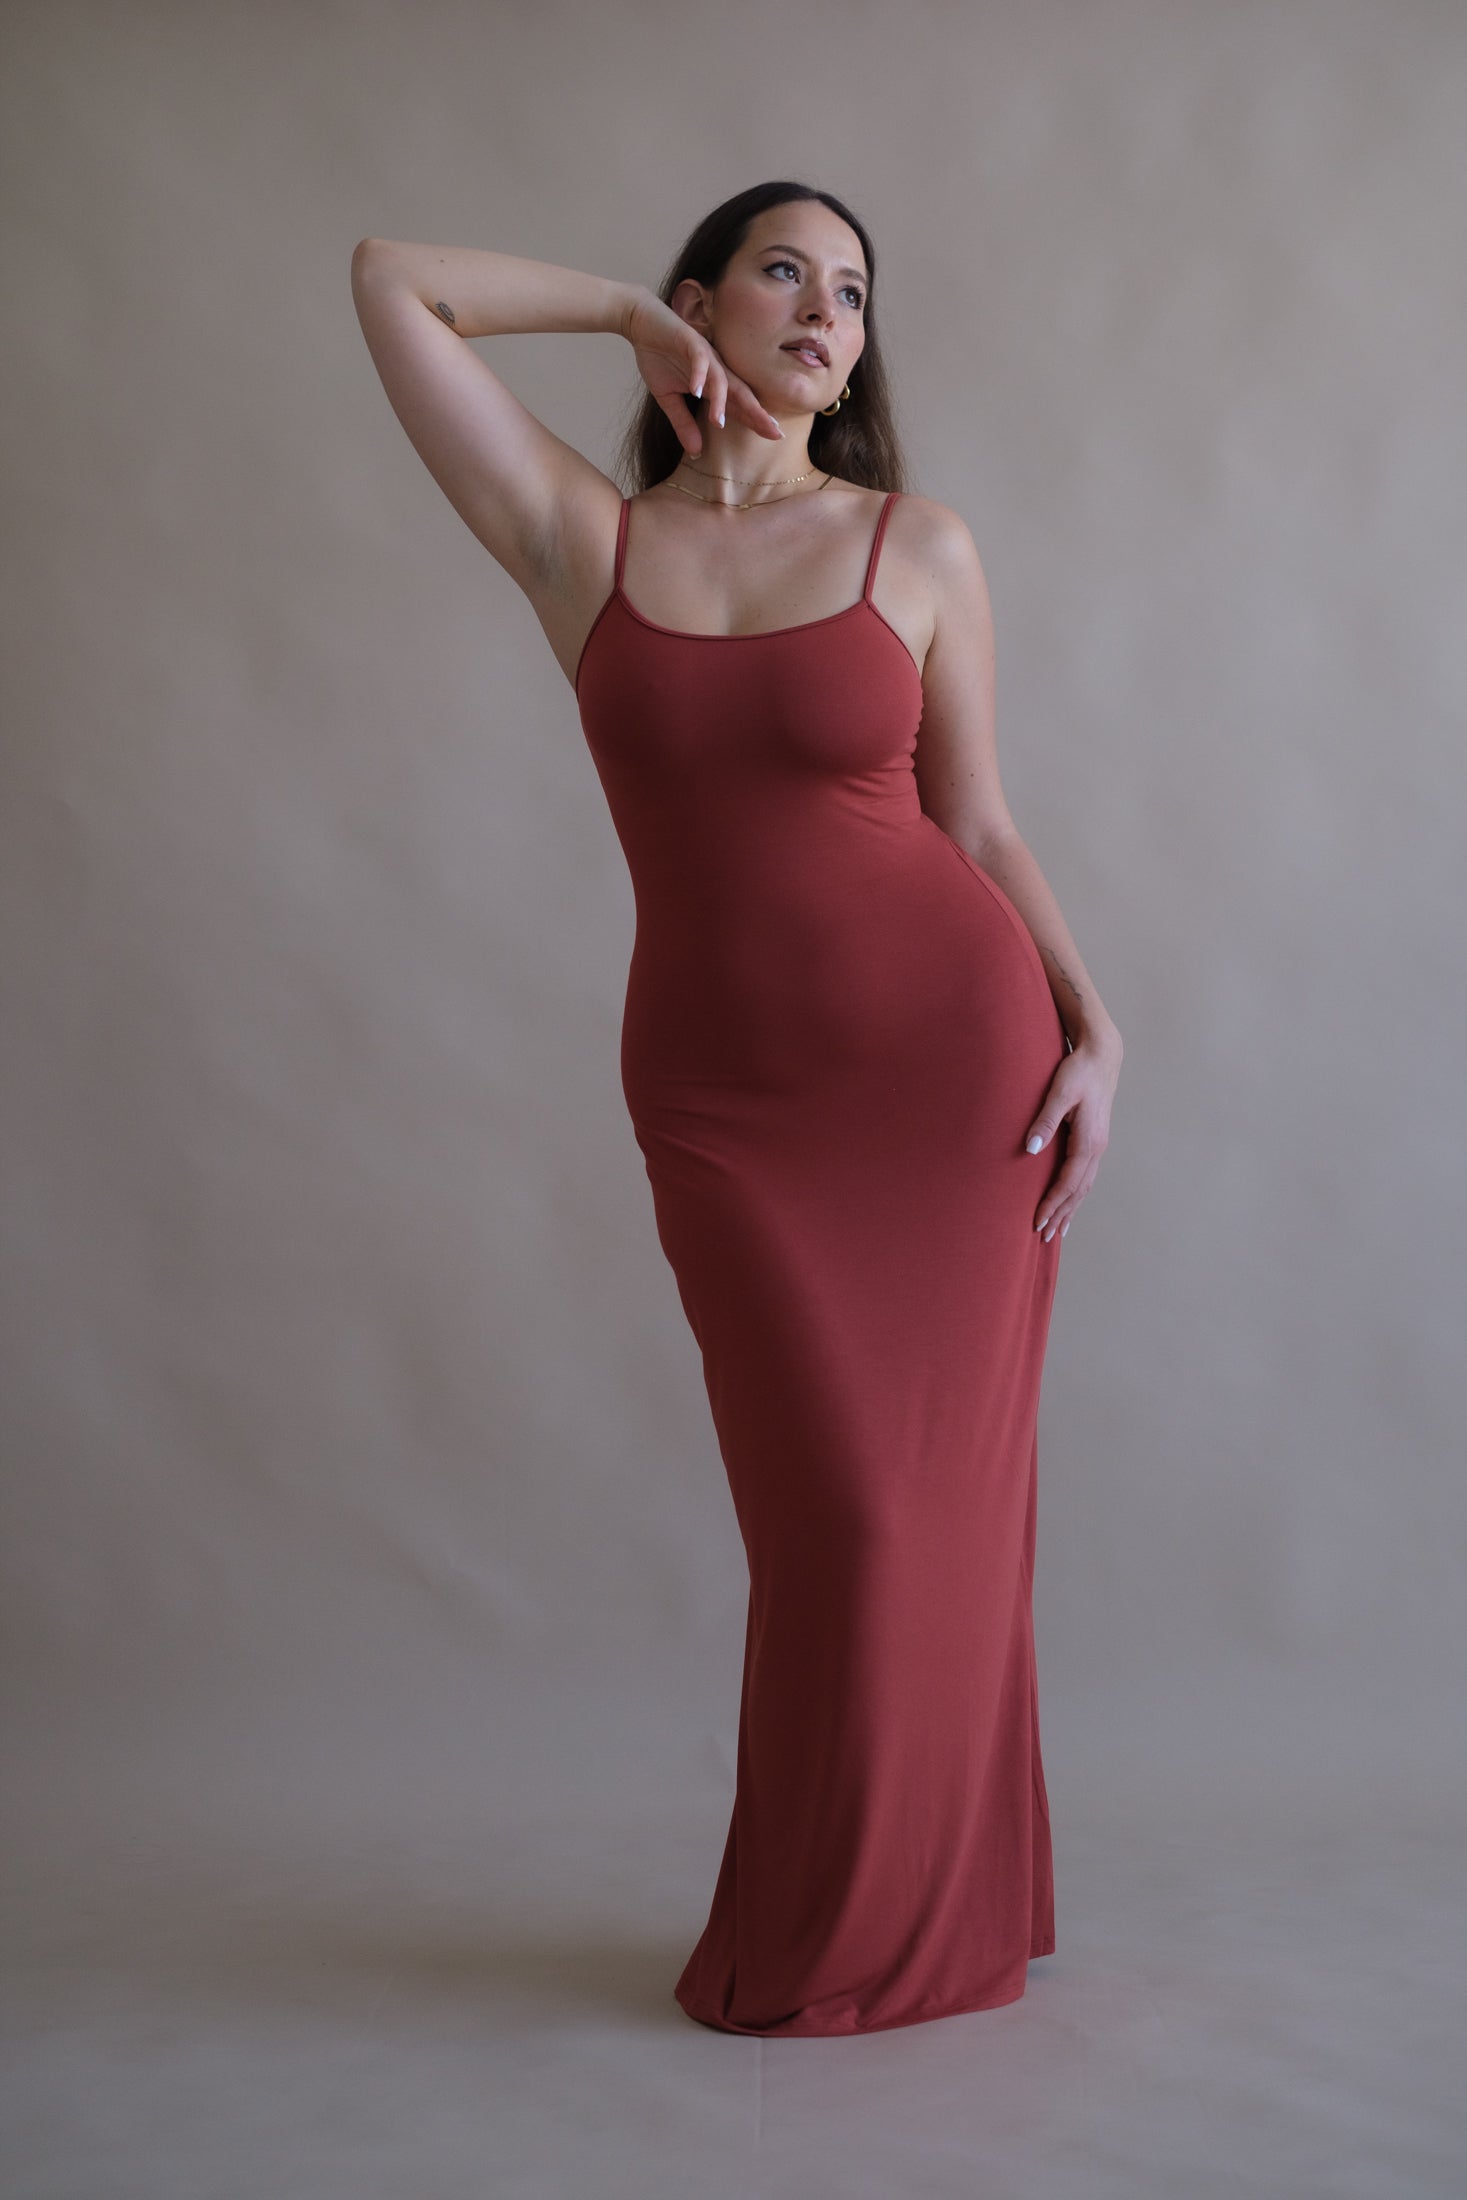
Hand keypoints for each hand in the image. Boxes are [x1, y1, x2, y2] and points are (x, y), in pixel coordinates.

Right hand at [622, 292, 784, 455]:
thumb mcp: (668, 399)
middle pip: (741, 393)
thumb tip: (696, 454)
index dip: (756, 421)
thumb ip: (684, 424)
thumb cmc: (659, 357)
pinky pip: (698, 360)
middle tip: (775, 431)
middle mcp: (716, 369)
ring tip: (717, 422)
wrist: (642, 323)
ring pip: (720, 379)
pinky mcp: (689, 342)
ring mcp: (705, 355)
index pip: (739, 406)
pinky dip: (698, 375)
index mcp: (714, 383)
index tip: (776, 437)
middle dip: (757, 413)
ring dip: (719, 400)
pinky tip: (696, 391)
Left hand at [1025, 1031, 1121, 1242]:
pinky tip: (1069, 1199)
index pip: (1068, 1182)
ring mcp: (1098, 1145)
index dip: (1052, 1204)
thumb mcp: (1059, 1092)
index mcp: (1089, 1141)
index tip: (1036, 1221)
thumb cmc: (1079, 1070)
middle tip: (1043, 1237)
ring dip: (1070, 1208)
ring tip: (1058, 1228)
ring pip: (1084, 1185)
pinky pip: (1085, 1175)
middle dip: (1061, 1214)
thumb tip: (1031, 1148)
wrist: (1102, 1054)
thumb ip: (1045, 1120)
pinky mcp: (1094, 1139)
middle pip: (1078, 1191)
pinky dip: (1076, 1193)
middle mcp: (1097, 1148)